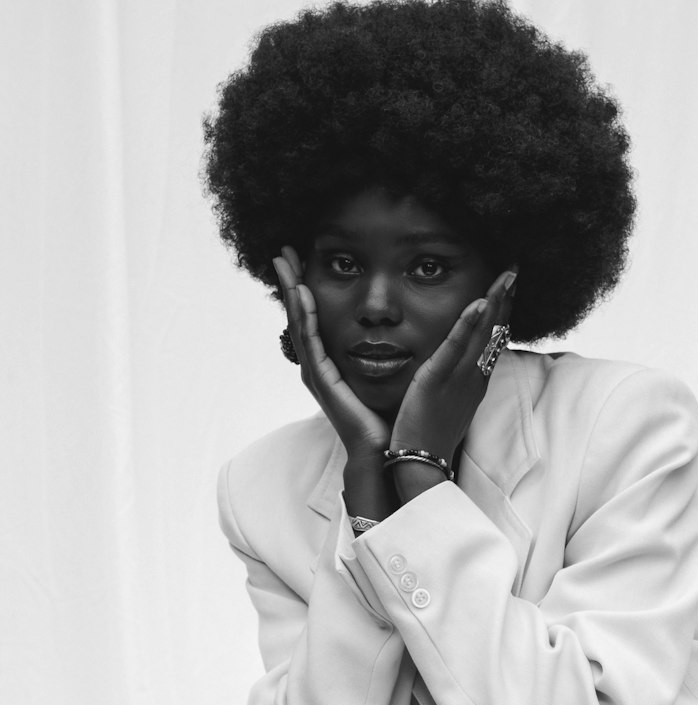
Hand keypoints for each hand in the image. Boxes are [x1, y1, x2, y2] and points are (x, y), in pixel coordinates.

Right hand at [273, 247, 390, 461]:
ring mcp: (317, 375)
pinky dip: (303, 316)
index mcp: (333, 365)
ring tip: (283, 262)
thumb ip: (391, 352)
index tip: (304, 258)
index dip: (309, 289)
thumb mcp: (391, 376)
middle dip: (292, 282)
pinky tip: (300, 293)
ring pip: (300, 324)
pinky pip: (310, 342)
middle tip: (283, 251)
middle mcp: (320, 368)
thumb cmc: (392, 419)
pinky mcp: (322, 382)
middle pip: (301, 316)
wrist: (387, 454)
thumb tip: (407, 328)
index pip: (316, 319)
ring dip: (291, 291)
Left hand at [389, 268, 517, 465]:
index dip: (502, 311)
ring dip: (496, 302)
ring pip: (483, 334)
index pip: (493, 339)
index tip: (509, 286)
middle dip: (506, 298)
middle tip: (515, 268)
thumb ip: (453, 384)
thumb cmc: (429, 437)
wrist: (422, 463)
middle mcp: (473, 377)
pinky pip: (456, 348)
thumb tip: (454, 369)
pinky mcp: (438, 380)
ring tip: (507, 275)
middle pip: (495, 331)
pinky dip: (468, 324)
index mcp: (475, 382)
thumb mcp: (447, 405)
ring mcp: (459, 378)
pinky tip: (478, 303)